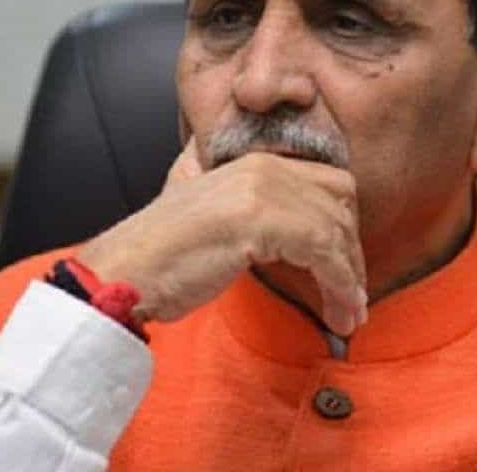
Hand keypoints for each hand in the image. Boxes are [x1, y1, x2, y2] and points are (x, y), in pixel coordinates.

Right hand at [75, 139, 367, 335]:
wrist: (125, 271)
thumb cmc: (160, 255)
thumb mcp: (200, 204)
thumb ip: (231, 192)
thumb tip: (259, 210)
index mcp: (252, 160)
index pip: (326, 180)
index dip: (341, 223)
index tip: (343, 264)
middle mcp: (264, 167)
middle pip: (340, 200)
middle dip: (352, 249)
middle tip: (351, 293)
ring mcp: (264, 191)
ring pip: (337, 231)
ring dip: (351, 279)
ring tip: (350, 315)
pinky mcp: (264, 222)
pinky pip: (326, 255)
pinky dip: (341, 288)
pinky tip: (338, 314)